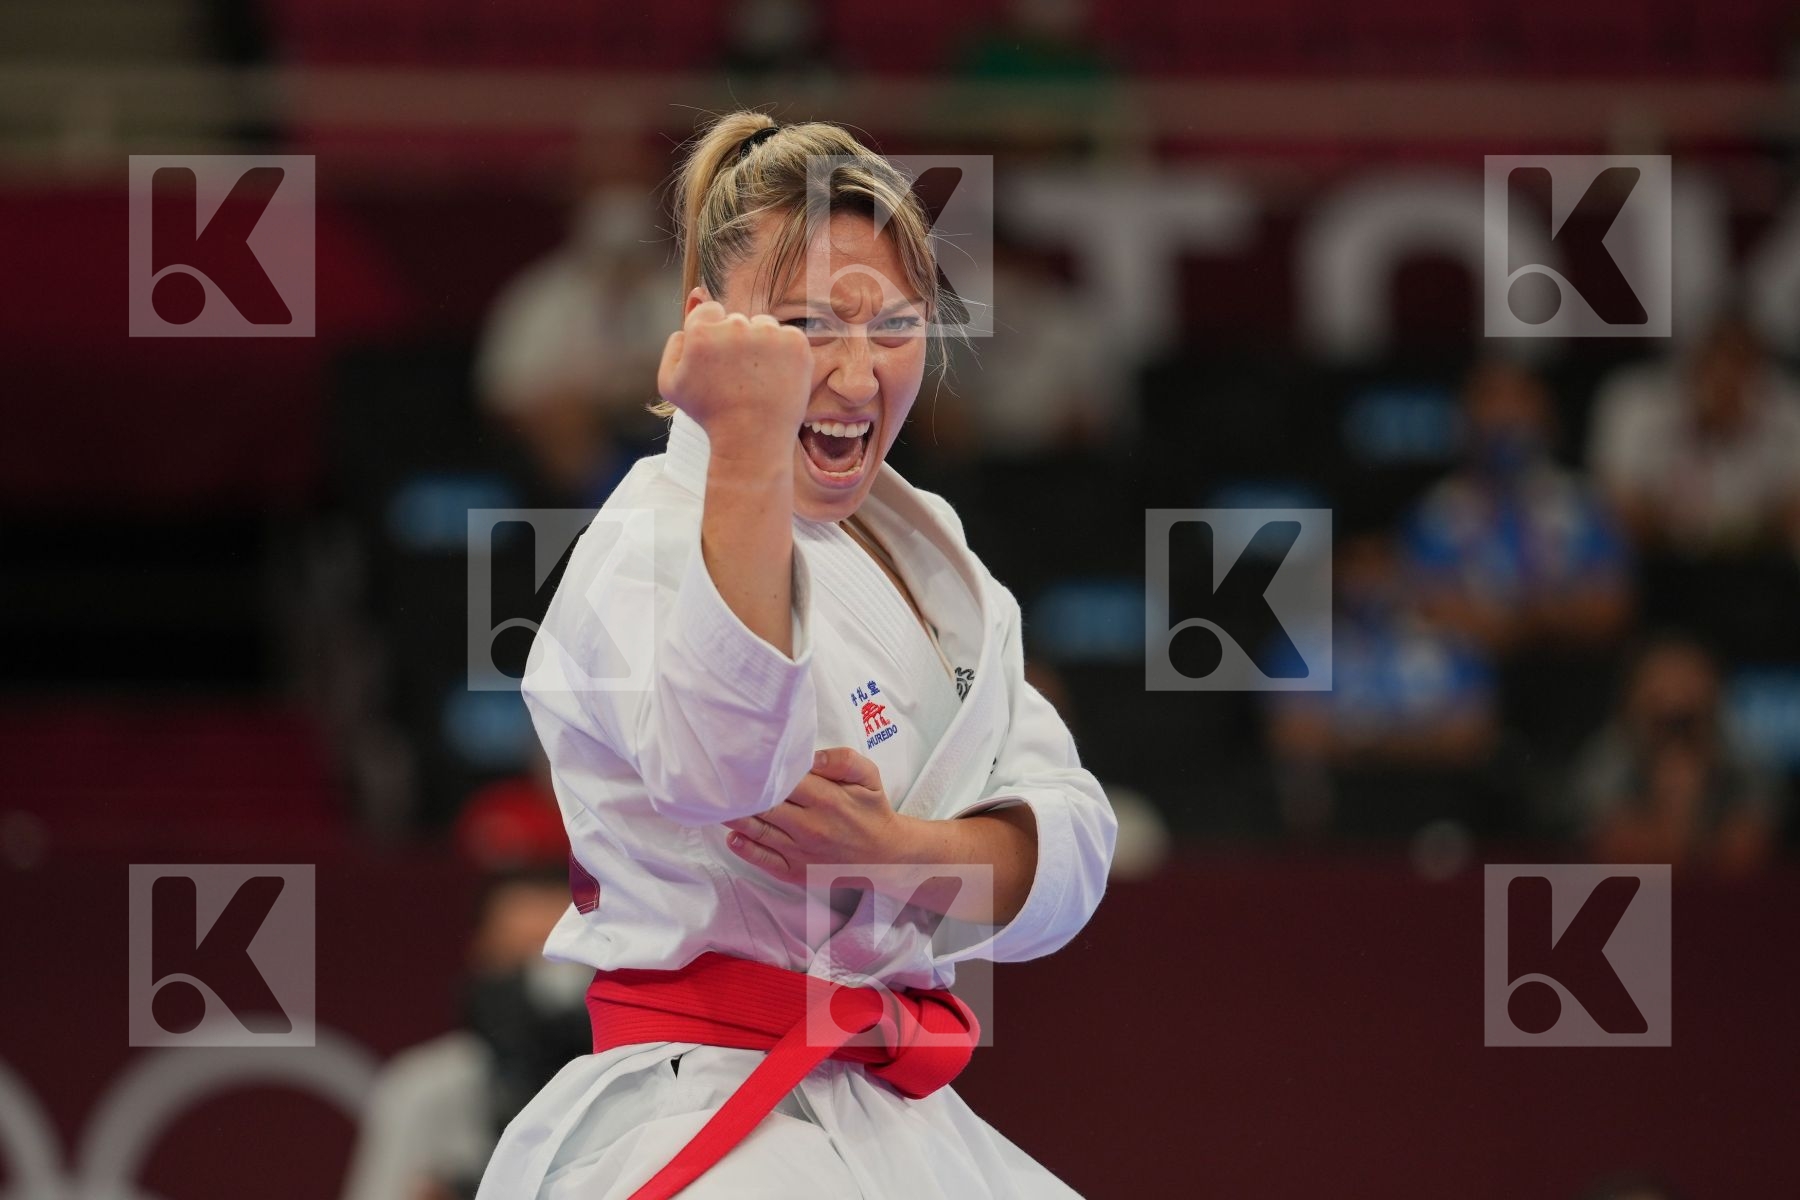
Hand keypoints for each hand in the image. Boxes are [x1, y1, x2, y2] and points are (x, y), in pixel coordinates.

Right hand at [657, 295, 812, 460]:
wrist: (752, 439)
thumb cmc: (709, 414)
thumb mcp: (671, 382)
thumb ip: (676, 339)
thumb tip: (697, 295)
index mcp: (701, 332)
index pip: (709, 310)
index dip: (712, 337)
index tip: (718, 362)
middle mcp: (735, 327)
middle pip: (737, 320)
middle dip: (736, 342)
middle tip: (737, 379)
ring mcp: (768, 334)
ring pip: (763, 325)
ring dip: (761, 345)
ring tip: (756, 380)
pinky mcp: (795, 343)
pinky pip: (786, 336)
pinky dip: (783, 353)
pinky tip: (774, 378)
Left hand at [722, 747, 914, 885]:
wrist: (886, 858)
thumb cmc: (872, 812)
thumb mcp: (869, 778)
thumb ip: (842, 760)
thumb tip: (810, 757)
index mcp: (826, 798)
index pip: (782, 779)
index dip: (760, 768)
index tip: (743, 757)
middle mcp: (809, 826)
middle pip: (763, 804)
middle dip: (741, 790)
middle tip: (718, 776)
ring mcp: (800, 852)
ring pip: (757, 830)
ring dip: (734, 816)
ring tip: (716, 802)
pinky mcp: (796, 872)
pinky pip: (763, 860)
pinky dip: (744, 848)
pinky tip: (732, 836)